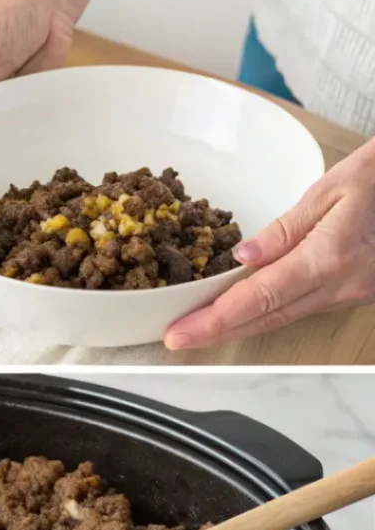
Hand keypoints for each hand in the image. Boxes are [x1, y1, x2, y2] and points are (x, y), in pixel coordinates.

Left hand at [165, 136, 374, 349]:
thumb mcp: (331, 190)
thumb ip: (283, 230)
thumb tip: (242, 259)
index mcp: (328, 258)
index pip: (258, 298)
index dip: (215, 320)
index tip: (181, 333)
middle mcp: (340, 286)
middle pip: (265, 318)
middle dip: (217, 332)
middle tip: (176, 340)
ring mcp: (350, 295)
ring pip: (282, 318)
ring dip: (238, 326)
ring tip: (198, 329)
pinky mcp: (354, 294)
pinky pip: (300, 308)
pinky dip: (265, 313)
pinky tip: (240, 313)